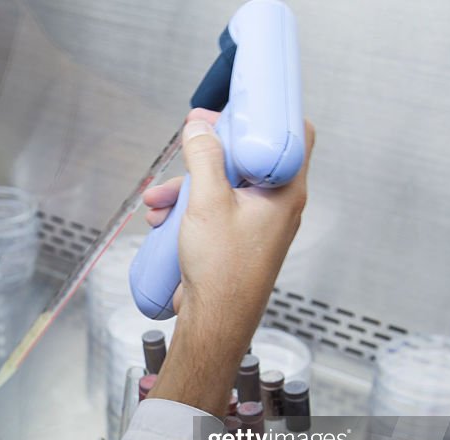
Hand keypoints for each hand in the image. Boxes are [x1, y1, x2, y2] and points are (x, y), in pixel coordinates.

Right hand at [145, 109, 315, 415]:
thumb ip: (204, 158)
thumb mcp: (208, 203)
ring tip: (157, 199)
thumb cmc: (223, 271)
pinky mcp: (236, 240)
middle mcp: (278, 206)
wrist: (214, 322)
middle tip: (190, 140)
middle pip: (249, 159)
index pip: (293, 136)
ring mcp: (257, 224)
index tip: (239, 107)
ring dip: (188, 186)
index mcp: (286, 192)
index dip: (266, 116)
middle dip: (209, 153)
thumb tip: (200, 128)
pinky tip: (160, 219)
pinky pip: (214, 211)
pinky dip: (188, 209)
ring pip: (224, 186)